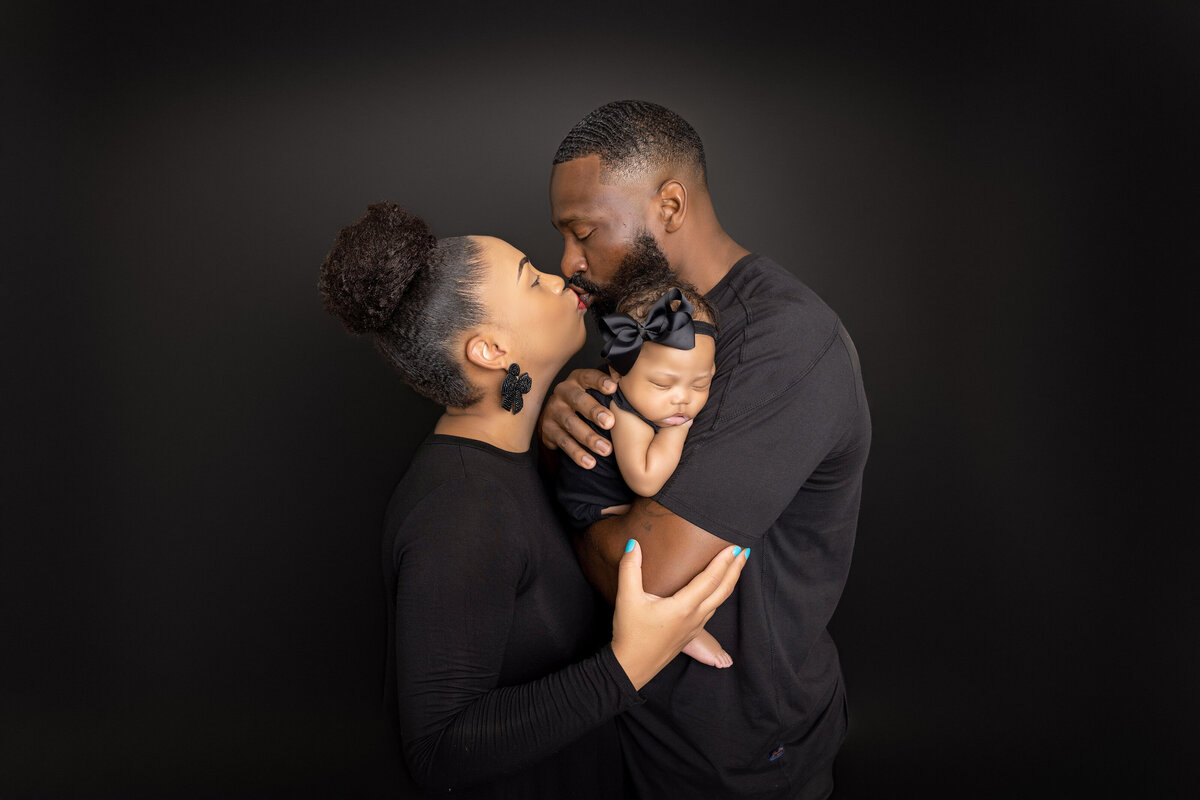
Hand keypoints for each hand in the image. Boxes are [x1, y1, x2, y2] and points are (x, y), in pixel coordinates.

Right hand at [538, 368, 617, 468]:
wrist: (556, 417)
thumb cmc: (586, 403)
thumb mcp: (594, 391)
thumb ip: (611, 390)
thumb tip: (637, 393)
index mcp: (578, 379)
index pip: (589, 377)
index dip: (600, 382)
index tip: (614, 388)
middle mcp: (563, 392)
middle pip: (577, 400)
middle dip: (594, 411)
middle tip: (610, 422)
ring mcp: (554, 411)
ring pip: (570, 423)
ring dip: (589, 437)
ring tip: (606, 449)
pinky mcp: (548, 430)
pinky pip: (564, 442)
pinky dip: (577, 453)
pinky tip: (590, 462)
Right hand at [610, 539, 748, 689]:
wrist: (630, 668)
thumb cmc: (630, 634)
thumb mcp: (626, 599)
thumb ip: (629, 569)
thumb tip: (633, 544)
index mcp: (684, 607)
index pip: (710, 579)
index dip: (724, 561)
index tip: (736, 546)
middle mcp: (694, 617)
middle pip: (722, 590)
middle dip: (735, 570)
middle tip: (745, 551)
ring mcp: (694, 627)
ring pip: (719, 601)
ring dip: (729, 582)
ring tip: (734, 567)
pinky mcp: (690, 634)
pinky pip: (711, 611)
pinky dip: (719, 595)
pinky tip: (715, 591)